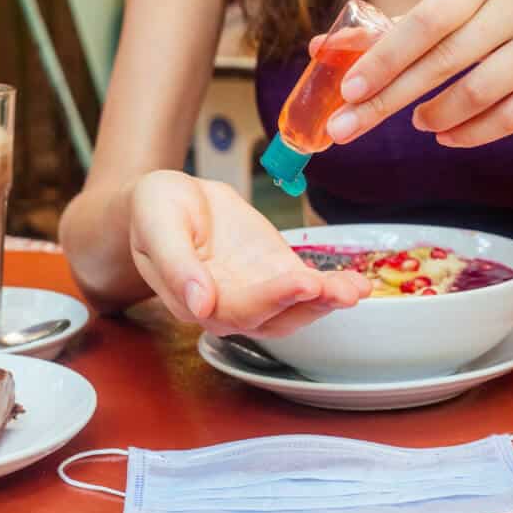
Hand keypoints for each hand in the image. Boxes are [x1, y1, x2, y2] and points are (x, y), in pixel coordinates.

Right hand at [128, 170, 370, 336]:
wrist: (170, 195)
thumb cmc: (154, 210)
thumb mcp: (157, 224)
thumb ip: (175, 264)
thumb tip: (200, 304)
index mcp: (193, 302)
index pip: (234, 311)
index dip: (270, 300)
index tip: (300, 283)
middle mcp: (227, 306)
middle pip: (271, 317)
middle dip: (307, 304)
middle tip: (337, 291)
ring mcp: (255, 291)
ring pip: (294, 309)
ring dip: (325, 302)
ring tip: (353, 289)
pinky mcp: (275, 271)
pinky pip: (306, 286)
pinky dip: (331, 286)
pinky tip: (357, 283)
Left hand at [319, 0, 512, 147]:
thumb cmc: (495, 25)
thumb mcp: (453, 14)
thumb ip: (392, 31)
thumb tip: (320, 48)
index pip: (426, 21)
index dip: (384, 59)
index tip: (348, 91)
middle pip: (445, 61)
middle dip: (388, 101)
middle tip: (347, 129)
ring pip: (479, 93)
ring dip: (435, 117)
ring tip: (418, 123)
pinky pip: (512, 116)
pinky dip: (470, 134)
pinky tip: (447, 137)